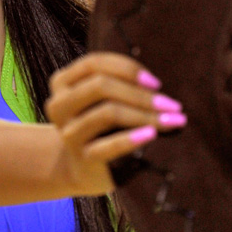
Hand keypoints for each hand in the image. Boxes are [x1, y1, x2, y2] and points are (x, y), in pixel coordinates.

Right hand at [44, 52, 185, 193]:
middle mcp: (59, 105)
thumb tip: (158, 86)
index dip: (127, 68)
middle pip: (100, 86)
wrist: (83, 167)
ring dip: (145, 115)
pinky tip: (152, 135)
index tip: (156, 83)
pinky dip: (132, 138)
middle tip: (172, 105)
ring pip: (107, 113)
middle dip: (140, 94)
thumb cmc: (102, 124)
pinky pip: (108, 146)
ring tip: (172, 121)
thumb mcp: (103, 100)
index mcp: (62, 82)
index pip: (94, 64)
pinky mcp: (82, 158)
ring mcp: (68, 132)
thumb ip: (121, 84)